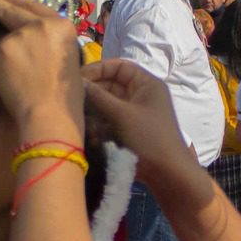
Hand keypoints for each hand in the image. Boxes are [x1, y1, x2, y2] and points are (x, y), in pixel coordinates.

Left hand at [0, 0, 85, 135]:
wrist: (50, 114)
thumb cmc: (65, 98)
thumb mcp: (66, 61)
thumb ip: (49, 44)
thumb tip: (31, 41)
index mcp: (62, 26)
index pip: (34, 7)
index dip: (16, 0)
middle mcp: (41, 25)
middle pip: (11, 8)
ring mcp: (19, 36)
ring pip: (4, 42)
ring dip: (6, 58)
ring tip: (19, 81)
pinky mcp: (2, 50)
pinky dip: (0, 71)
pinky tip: (12, 85)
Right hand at [82, 58, 191, 181]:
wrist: (167, 173)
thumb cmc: (149, 137)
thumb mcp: (122, 114)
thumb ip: (98, 96)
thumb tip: (78, 81)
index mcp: (146, 84)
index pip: (119, 67)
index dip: (98, 69)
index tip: (78, 77)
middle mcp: (140, 95)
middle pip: (110, 86)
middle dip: (93, 93)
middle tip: (73, 100)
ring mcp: (134, 114)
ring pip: (107, 105)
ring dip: (94, 111)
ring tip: (82, 118)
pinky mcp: (128, 130)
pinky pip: (109, 120)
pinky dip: (99, 125)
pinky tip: (90, 133)